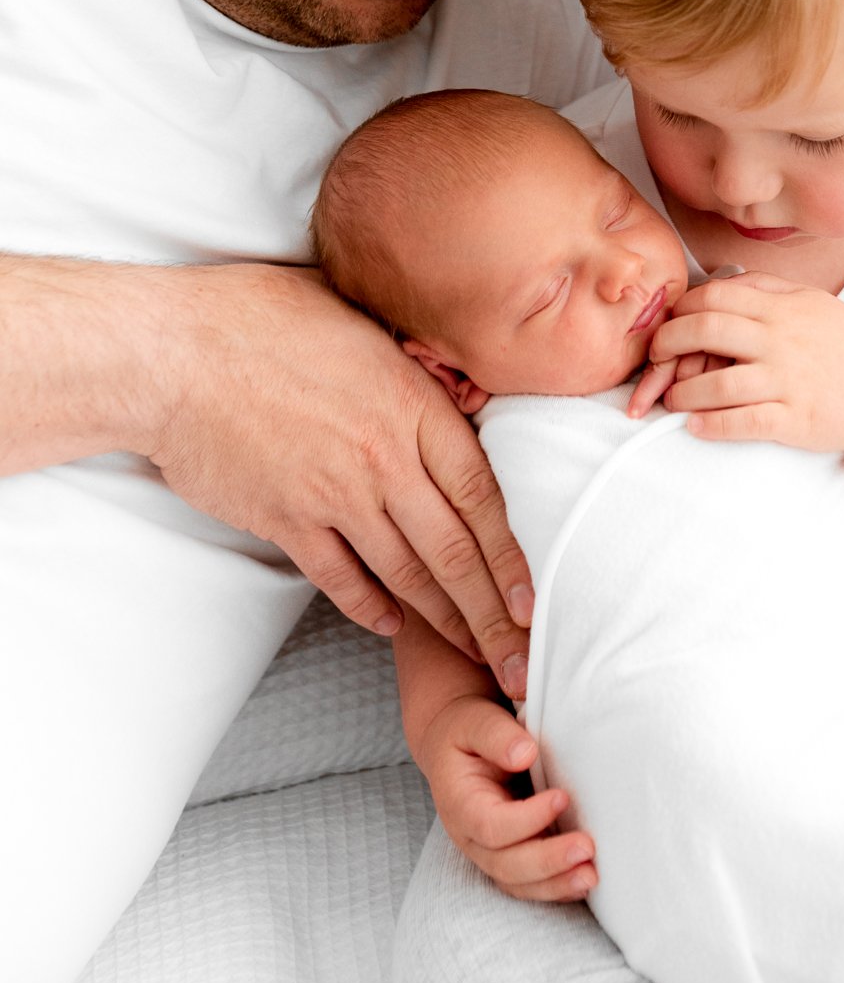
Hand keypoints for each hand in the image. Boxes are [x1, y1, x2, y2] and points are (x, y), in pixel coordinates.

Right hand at [148, 261, 532, 690]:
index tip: (532, 601)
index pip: (484, 496)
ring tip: (473, 658)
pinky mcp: (286, 520)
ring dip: (443, 623)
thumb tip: (447, 377)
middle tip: (521, 666)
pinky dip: (369, 607)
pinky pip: (340, 578)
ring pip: (405, 574)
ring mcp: (334, 494)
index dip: (512, 558)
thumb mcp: (360, 317)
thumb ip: (410, 358)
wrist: (173, 353)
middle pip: (454, 552)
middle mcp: (383, 459)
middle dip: (492, 618)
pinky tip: (391, 625)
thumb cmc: (261, 316)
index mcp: (413, 405)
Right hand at [419, 693, 597, 901]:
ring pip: (517, 883)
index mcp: (460, 803)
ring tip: (591, 876)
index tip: (562, 797)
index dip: (527, 819)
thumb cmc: (469, 730)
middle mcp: (470, 836)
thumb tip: (525, 755)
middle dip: (547, 861)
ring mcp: (487, 851)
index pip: (490, 825)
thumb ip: (497, 736)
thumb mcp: (476, 722)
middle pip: (505, 864)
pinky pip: (528, 885)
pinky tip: (583, 881)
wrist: (456, 744)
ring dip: (555, 884)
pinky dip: (555, 888)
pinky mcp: (507, 856)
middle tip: (587, 847)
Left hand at [637, 273, 843, 449]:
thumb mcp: (810, 300)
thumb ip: (766, 287)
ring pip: (717, 384)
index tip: (668, 327)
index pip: (713, 296)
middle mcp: (780, 340)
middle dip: (667, 345)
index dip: (680, 311)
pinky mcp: (797, 420)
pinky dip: (712, 426)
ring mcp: (788, 381)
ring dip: (683, 394)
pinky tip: (696, 427)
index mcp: (779, 308)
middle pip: (705, 331)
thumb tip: (719, 279)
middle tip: (655, 361)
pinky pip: (744, 422)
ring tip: (672, 401)